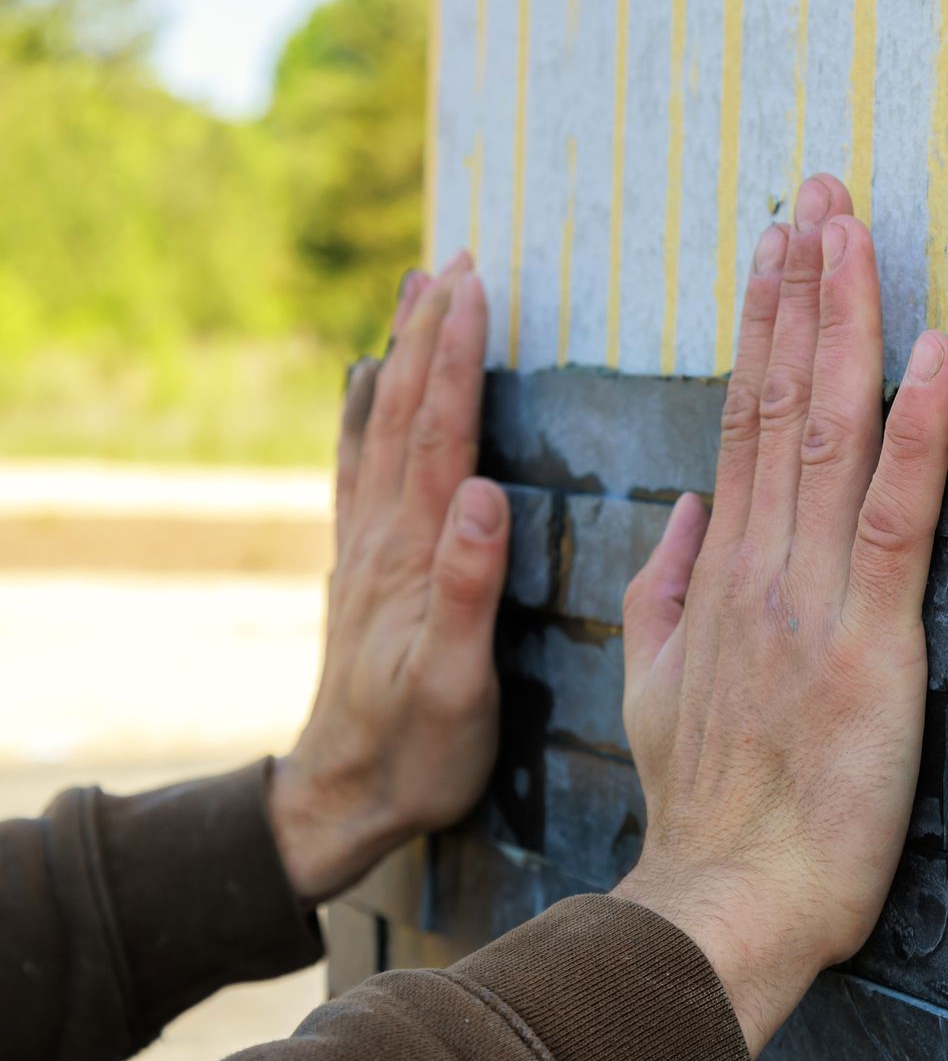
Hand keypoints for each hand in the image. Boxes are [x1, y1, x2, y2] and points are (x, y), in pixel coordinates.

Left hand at [270, 256, 510, 904]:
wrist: (345, 796)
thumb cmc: (418, 752)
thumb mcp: (458, 686)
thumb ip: (469, 590)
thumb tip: (489, 495)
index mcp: (417, 559)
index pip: (442, 437)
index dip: (457, 360)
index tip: (475, 288)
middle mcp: (385, 541)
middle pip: (404, 416)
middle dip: (429, 335)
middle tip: (453, 264)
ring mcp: (368, 552)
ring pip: (379, 432)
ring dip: (399, 359)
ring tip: (414, 295)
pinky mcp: (364, 571)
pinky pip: (360, 471)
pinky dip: (366, 414)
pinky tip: (369, 387)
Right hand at [613, 174, 947, 1055]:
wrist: (728, 897)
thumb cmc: (704, 803)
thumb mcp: (653, 682)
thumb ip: (664, 589)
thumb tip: (683, 510)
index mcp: (718, 573)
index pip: (742, 424)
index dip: (764, 328)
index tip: (777, 248)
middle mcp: (759, 566)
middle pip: (781, 402)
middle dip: (803, 289)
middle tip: (821, 194)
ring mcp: (811, 599)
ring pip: (830, 436)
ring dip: (845, 325)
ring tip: (851, 233)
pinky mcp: (868, 642)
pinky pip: (895, 518)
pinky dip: (916, 432)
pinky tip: (934, 354)